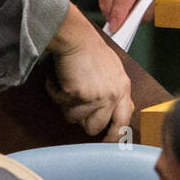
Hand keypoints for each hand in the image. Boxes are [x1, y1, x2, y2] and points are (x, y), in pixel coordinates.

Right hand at [46, 7, 133, 139]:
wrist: (76, 37)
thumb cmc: (91, 49)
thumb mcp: (113, 70)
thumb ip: (115, 91)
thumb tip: (113, 112)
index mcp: (123, 88)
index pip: (123, 122)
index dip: (113, 136)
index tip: (105, 141)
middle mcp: (112, 95)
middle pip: (94, 127)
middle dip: (81, 119)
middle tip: (74, 104)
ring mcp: (96, 97)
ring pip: (74, 118)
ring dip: (66, 105)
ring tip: (68, 85)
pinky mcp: (78, 95)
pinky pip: (61, 105)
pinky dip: (56, 93)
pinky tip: (60, 79)